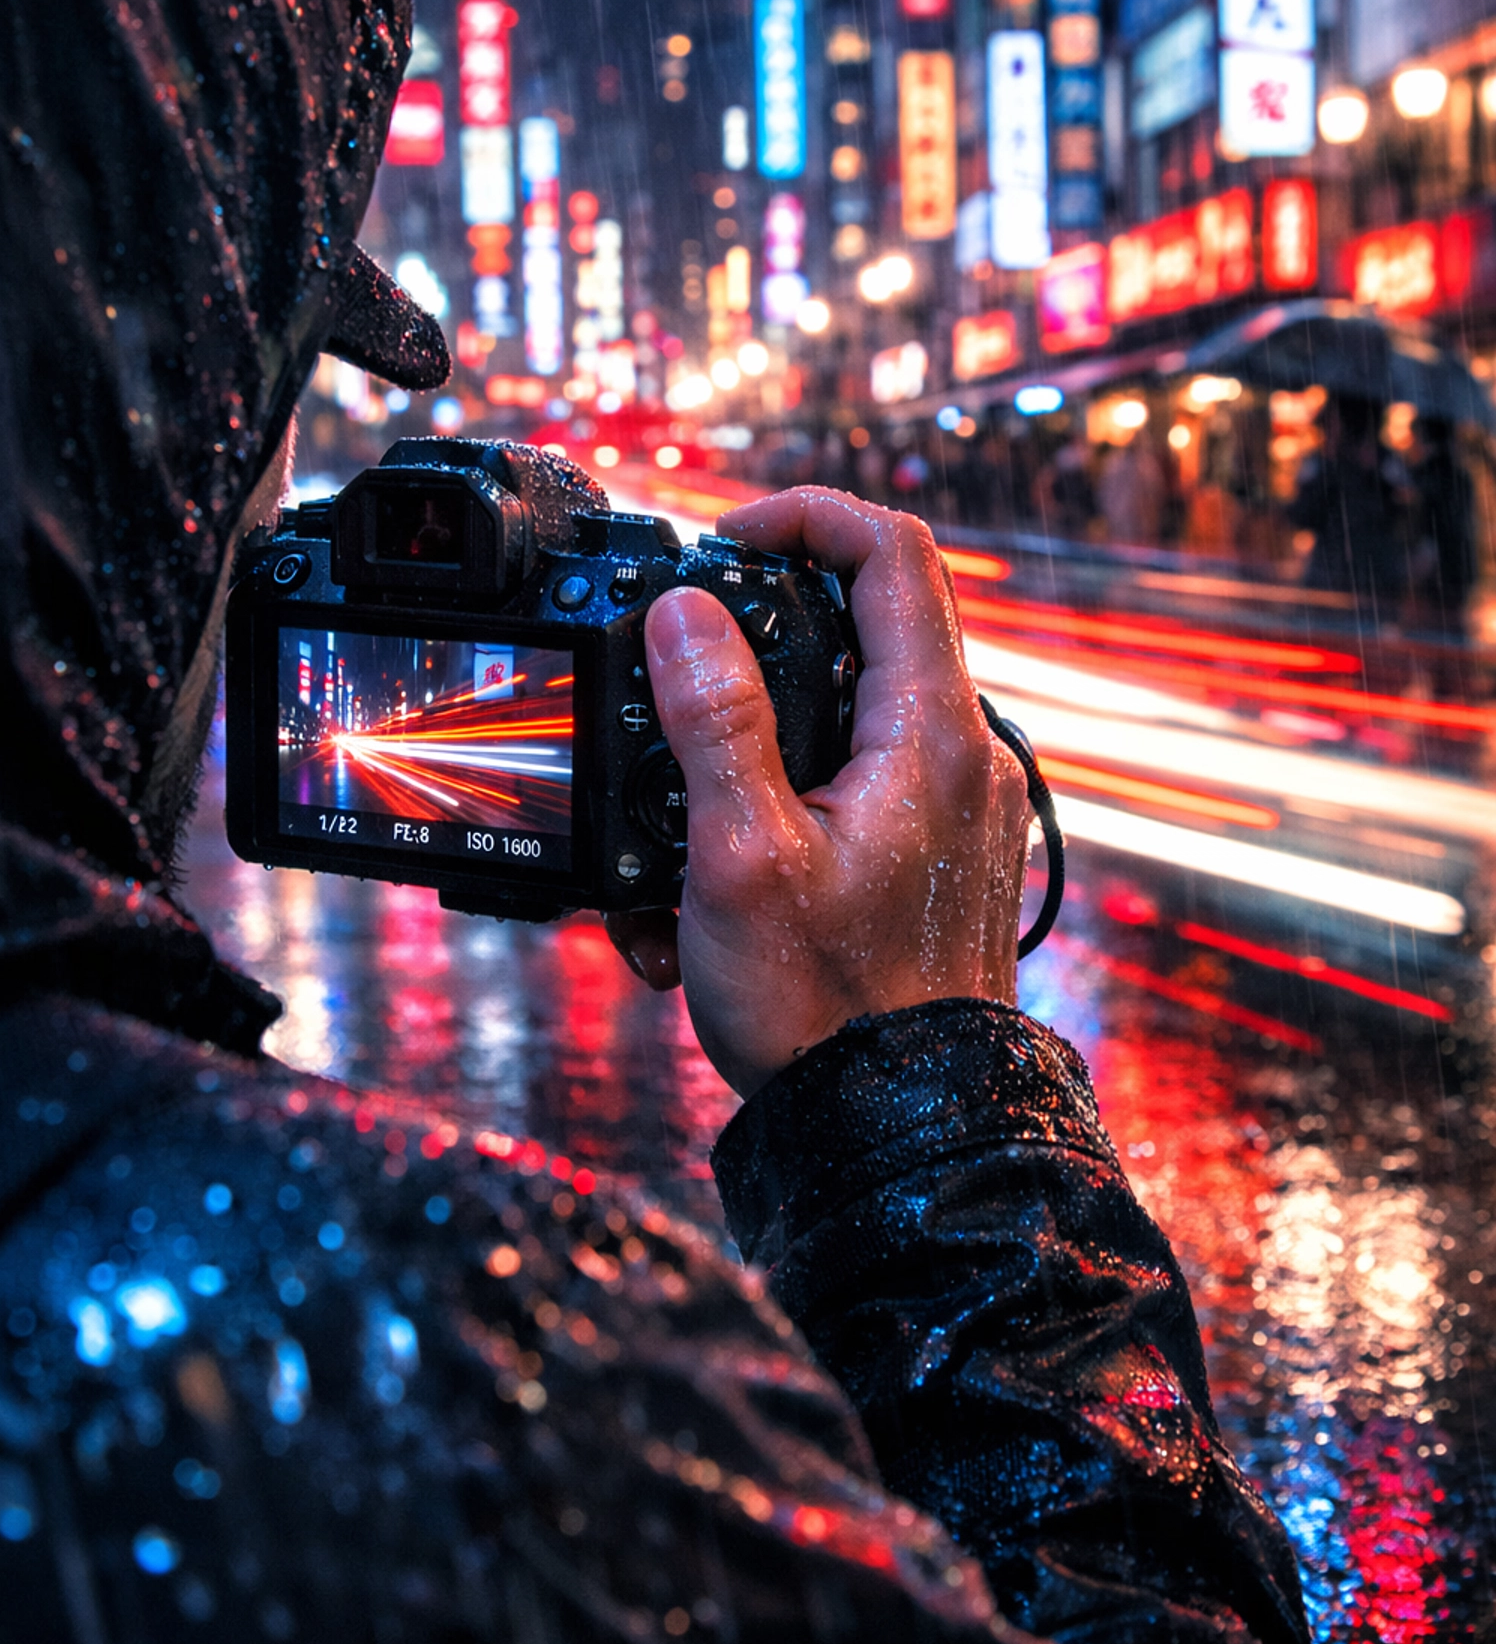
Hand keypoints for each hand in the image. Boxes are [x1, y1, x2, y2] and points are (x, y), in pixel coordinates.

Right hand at [605, 489, 1028, 1095]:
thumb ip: (715, 721)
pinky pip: (853, 777)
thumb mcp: (742, 857)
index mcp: (932, 732)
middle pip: (868, 621)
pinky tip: (712, 871)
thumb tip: (686, 613)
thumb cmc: (829, 1010)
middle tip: (679, 663)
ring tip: (681, 802)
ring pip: (849, 705)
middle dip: (761, 630)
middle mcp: (963, 754)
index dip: (806, 516)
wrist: (899, 1127)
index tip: (725, 541)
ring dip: (755, 729)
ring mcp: (954, 802)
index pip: (893, 552)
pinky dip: (778, 794)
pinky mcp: (932, 847)